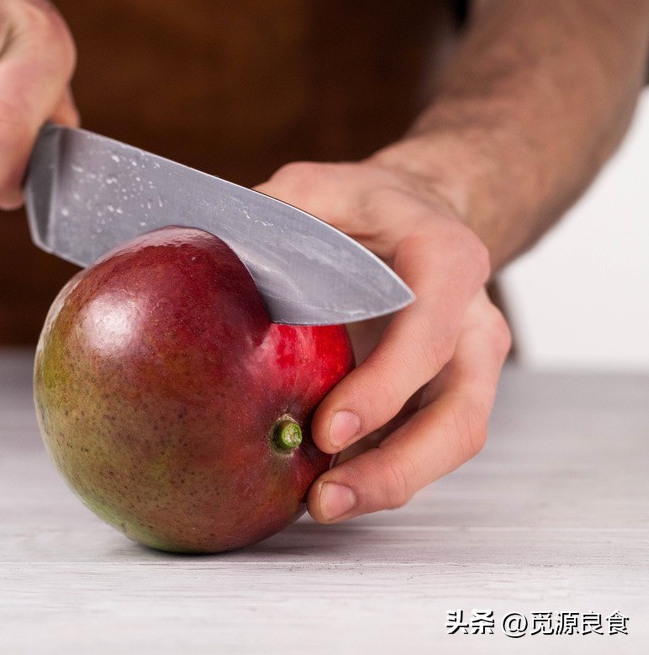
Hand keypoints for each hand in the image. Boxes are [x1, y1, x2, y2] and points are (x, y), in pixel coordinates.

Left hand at [255, 160, 511, 522]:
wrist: (412, 218)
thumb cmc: (362, 207)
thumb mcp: (321, 186)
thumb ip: (281, 210)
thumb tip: (218, 256)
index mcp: (447, 262)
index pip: (431, 331)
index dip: (387, 385)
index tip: (329, 427)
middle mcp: (472, 324)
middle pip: (460, 415)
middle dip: (396, 467)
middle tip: (325, 496)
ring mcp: (463, 368)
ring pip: (448, 444)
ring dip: (388, 485)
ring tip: (320, 506)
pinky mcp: (437, 397)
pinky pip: (418, 445)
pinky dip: (376, 473)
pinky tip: (325, 488)